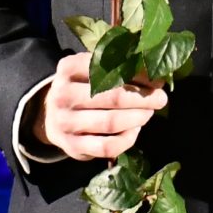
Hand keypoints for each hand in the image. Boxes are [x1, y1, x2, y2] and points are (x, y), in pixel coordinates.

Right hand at [33, 51, 167, 161]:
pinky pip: (107, 146)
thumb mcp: (92, 68)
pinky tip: (135, 130)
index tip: (157, 79)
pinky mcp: (72, 147)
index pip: (109, 69)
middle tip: (160, 99)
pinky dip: (127, 139)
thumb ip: (121, 65)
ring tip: (148, 113)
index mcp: (68, 68)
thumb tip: (156, 75)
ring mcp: (65, 122)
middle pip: (112, 97)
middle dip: (143, 98)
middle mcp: (62, 95)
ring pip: (110, 122)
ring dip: (137, 118)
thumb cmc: (83, 87)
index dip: (138, 75)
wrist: (52, 116)